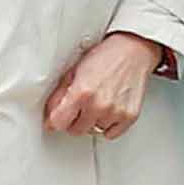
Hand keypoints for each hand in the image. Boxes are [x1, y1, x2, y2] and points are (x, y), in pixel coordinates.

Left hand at [42, 31, 163, 140]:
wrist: (133, 51)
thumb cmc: (105, 57)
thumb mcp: (74, 72)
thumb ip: (59, 96)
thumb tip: (50, 115)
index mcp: (81, 92)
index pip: (58, 124)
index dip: (55, 121)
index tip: (57, 118)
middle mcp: (99, 105)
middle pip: (75, 130)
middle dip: (74, 120)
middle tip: (80, 106)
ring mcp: (115, 112)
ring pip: (94, 131)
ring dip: (93, 121)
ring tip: (98, 103)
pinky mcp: (130, 116)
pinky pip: (111, 134)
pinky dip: (108, 126)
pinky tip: (108, 110)